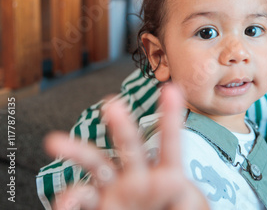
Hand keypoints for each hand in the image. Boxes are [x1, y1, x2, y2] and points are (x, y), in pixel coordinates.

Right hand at [44, 84, 208, 209]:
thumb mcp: (192, 207)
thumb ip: (188, 198)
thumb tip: (178, 187)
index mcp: (167, 175)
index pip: (170, 144)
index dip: (170, 117)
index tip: (171, 89)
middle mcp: (137, 177)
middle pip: (129, 147)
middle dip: (121, 126)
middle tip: (112, 104)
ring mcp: (115, 191)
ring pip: (95, 165)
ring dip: (76, 151)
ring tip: (53, 140)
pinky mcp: (98, 207)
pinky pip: (79, 201)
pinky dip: (67, 200)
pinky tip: (65, 203)